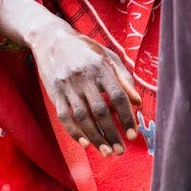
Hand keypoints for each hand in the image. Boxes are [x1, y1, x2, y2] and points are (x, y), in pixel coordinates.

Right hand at [29, 23, 141, 154]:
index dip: (126, 118)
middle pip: (100, 111)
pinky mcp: (54, 92)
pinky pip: (64, 116)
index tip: (134, 135)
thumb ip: (124, 78)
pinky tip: (86, 143)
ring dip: (95, 137)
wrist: (52, 39)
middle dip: (112, 133)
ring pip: (82, 117)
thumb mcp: (108, 57)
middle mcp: (84, 77)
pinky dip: (74, 132)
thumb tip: (137, 102)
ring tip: (107, 152)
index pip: (118, 97)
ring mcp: (67, 86)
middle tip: (120, 151)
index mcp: (101, 68)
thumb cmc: (87, 50)